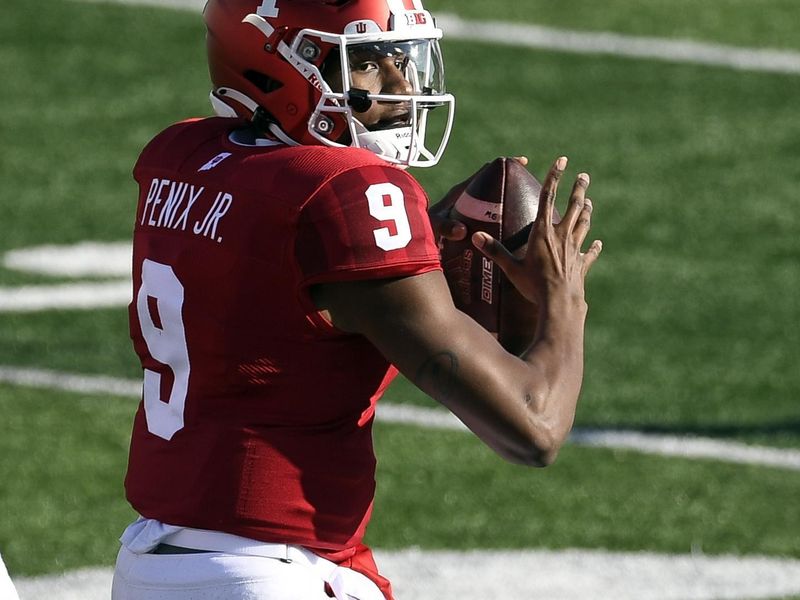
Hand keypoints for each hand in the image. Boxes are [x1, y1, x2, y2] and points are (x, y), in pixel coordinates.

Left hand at [429, 156, 529, 241]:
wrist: (414, 235)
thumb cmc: (422, 227)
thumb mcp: (432, 224)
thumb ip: (445, 227)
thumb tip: (462, 231)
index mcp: (462, 191)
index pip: (485, 171)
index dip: (503, 164)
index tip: (522, 161)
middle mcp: (468, 198)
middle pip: (494, 185)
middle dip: (511, 184)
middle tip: (531, 189)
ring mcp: (470, 210)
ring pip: (494, 202)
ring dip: (508, 204)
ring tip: (528, 210)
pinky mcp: (471, 223)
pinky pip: (490, 218)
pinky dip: (502, 221)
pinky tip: (514, 231)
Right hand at [472, 156, 601, 305]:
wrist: (560, 303)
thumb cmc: (533, 285)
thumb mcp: (511, 268)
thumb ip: (494, 250)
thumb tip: (475, 236)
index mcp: (543, 232)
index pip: (548, 197)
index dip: (555, 177)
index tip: (562, 160)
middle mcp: (562, 236)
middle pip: (574, 206)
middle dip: (579, 189)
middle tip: (584, 176)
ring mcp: (575, 250)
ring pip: (583, 224)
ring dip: (586, 212)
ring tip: (589, 202)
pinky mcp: (582, 265)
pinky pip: (590, 252)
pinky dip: (594, 247)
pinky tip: (598, 243)